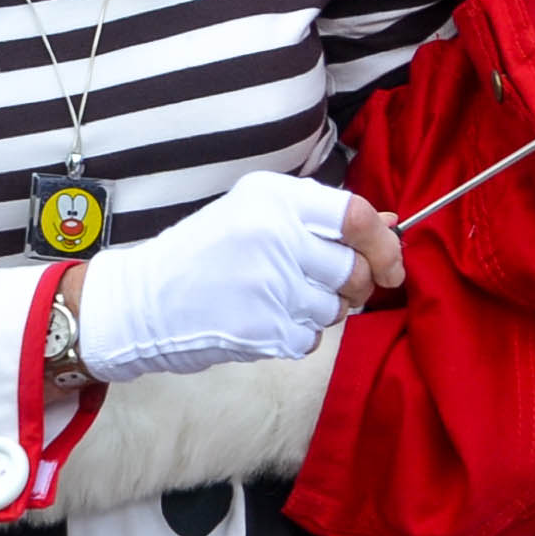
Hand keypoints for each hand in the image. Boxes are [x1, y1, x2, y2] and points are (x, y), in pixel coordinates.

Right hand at [75, 170, 399, 382]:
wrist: (143, 303)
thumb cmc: (205, 255)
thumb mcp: (258, 216)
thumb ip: (324, 219)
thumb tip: (391, 222)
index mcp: (274, 197)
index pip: (356, 215)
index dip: (384, 243)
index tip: (390, 264)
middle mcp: (274, 234)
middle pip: (353, 267)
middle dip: (354, 286)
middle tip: (330, 287)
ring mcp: (269, 282)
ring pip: (336, 308)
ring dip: (321, 312)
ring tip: (280, 300)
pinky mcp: (262, 327)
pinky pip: (311, 338)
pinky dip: (297, 336)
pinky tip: (265, 320)